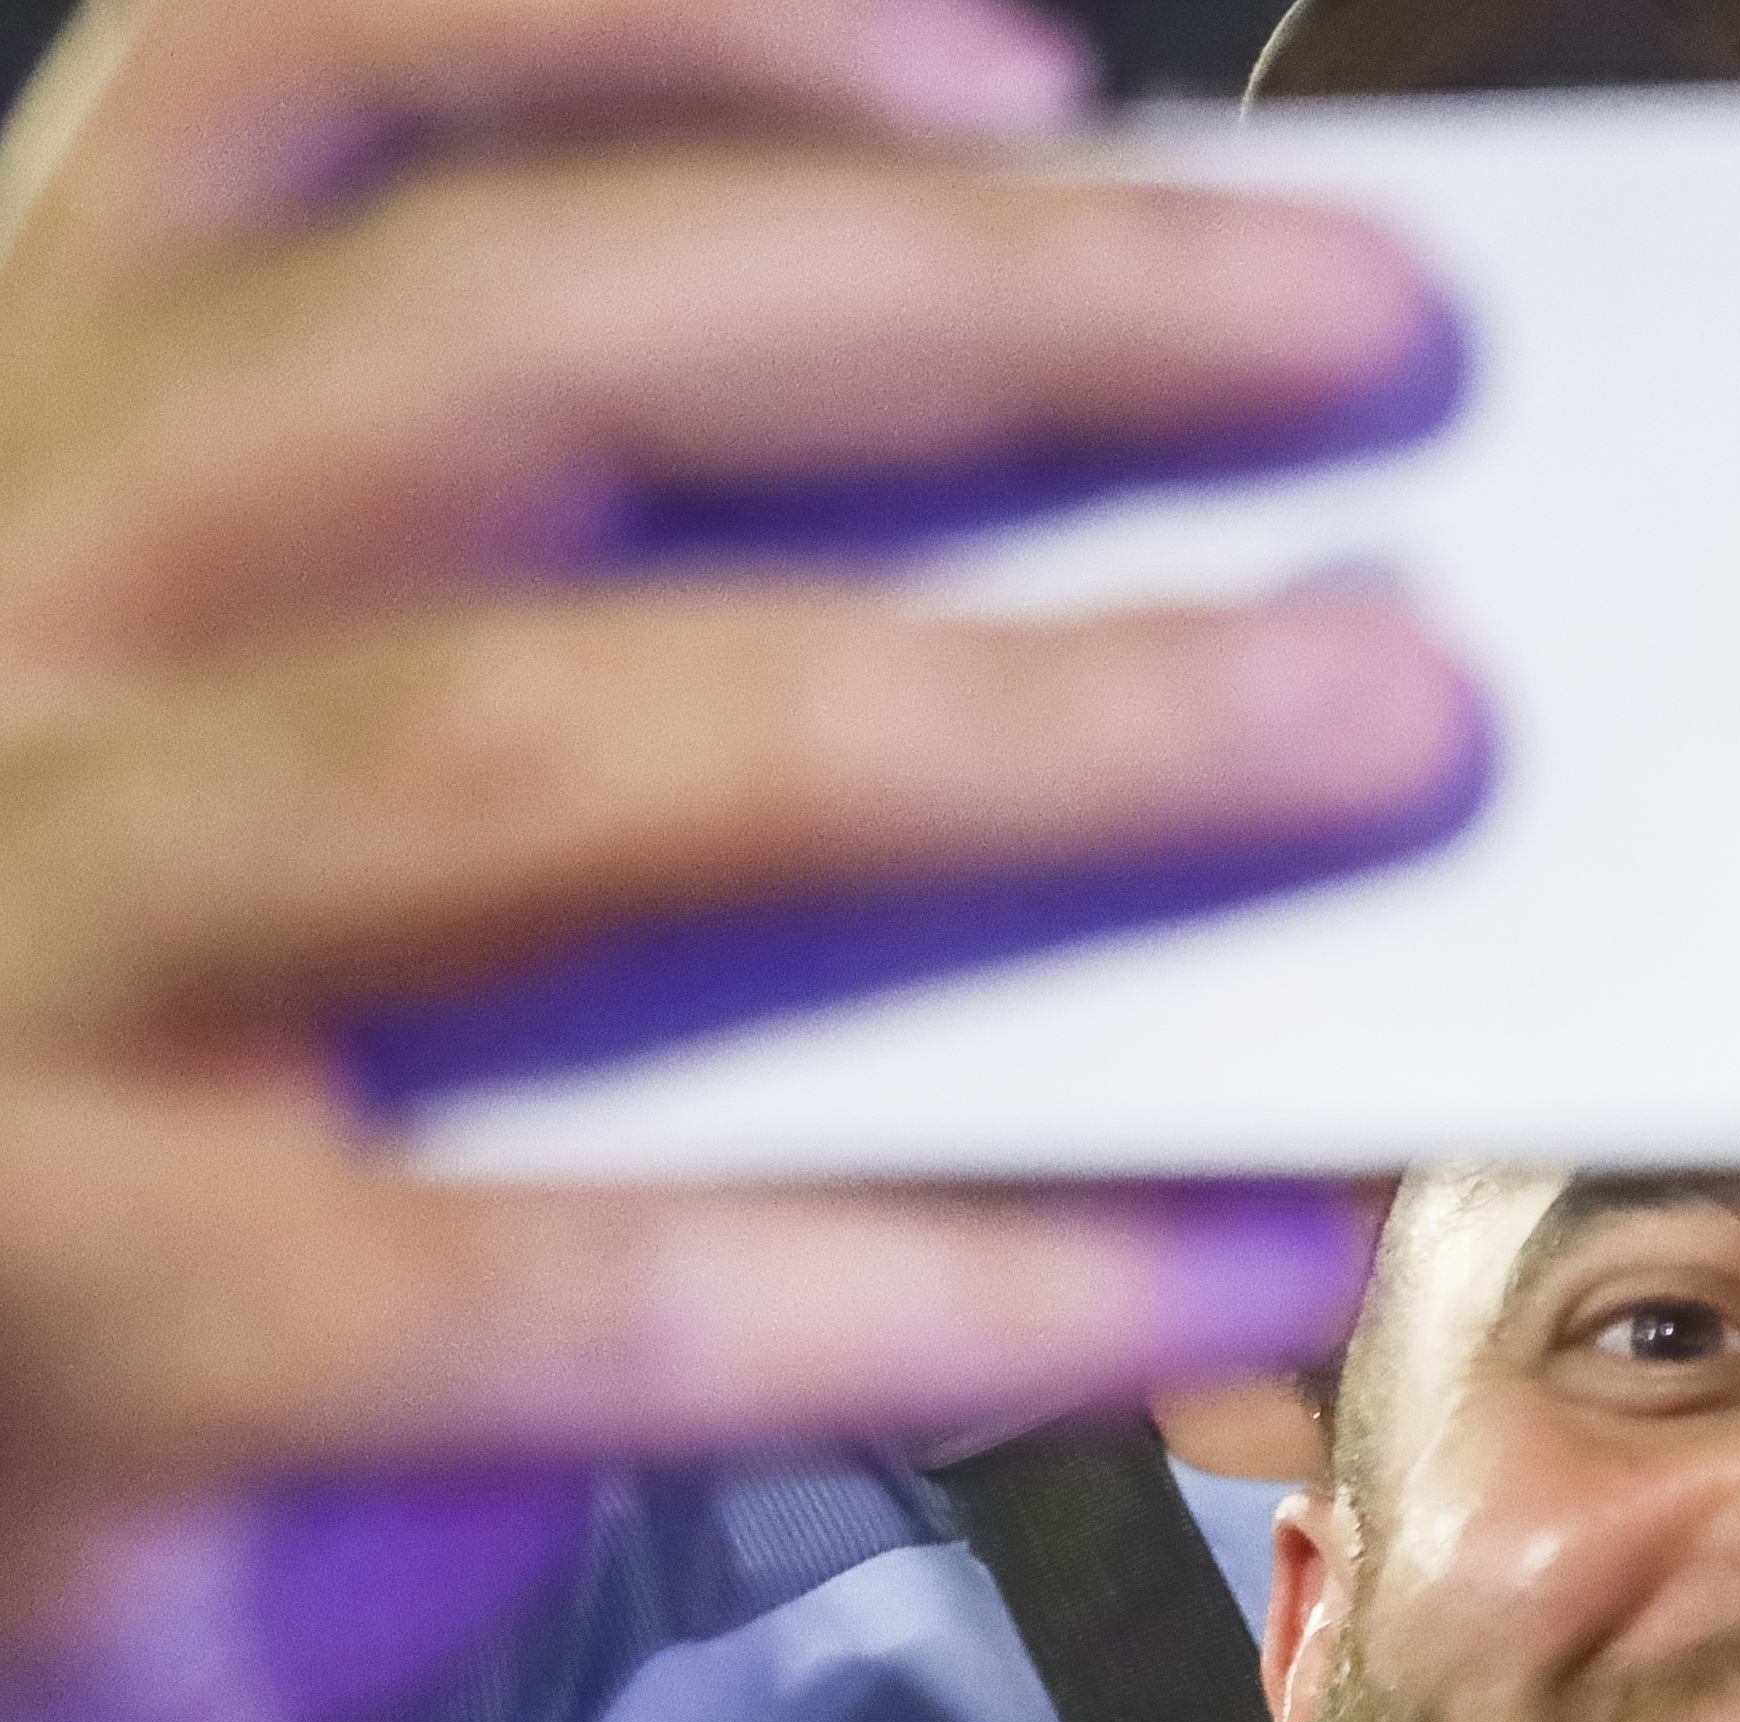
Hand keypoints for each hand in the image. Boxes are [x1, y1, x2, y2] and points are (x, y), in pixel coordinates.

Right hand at [0, 0, 1468, 1721]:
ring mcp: (16, 1009)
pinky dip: (977, 1260)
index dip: (645, 32)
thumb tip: (1187, 619)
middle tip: (1371, 340)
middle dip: (967, 316)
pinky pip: (604, 1284)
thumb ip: (664, 725)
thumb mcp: (376, 910)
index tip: (1023, 75)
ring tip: (1386, 720)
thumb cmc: (204, 1224)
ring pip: (546, 764)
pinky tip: (1249, 1240)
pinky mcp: (113, 1354)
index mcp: (41, 502)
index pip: (281, 111)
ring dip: (1026, 727)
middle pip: (482, 361)